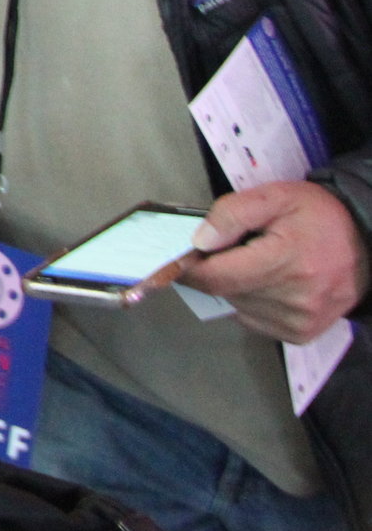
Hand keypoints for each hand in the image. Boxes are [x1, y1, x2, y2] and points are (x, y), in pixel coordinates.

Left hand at [144, 182, 370, 342]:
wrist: (369, 244)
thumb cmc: (320, 217)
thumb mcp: (276, 197)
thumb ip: (232, 213)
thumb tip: (199, 241)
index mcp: (288, 261)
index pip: (217, 277)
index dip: (189, 267)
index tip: (178, 255)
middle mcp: (296, 298)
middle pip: (224, 292)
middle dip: (215, 270)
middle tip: (229, 249)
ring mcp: (300, 320)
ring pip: (237, 306)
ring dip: (234, 286)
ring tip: (257, 263)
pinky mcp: (301, 333)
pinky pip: (254, 320)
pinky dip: (251, 301)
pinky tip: (269, 282)